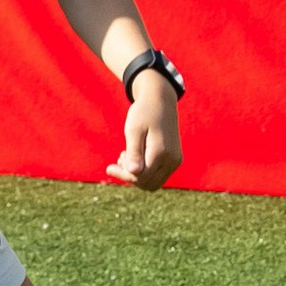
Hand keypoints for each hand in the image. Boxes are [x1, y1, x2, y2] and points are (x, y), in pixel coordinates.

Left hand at [106, 72, 181, 190]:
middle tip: (118, 160)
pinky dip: (146, 171)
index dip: (124, 175)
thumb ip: (134, 152)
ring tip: (126, 157)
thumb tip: (133, 173)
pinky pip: (158, 175)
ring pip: (154, 182)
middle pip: (148, 184)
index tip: (109, 167)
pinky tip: (136, 157)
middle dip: (130, 177)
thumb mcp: (134, 130)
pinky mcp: (175, 159)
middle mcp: (172, 160)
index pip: (141, 177)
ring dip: (138, 175)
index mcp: (161, 152)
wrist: (161, 101)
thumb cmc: (144, 113)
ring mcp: (175, 161)